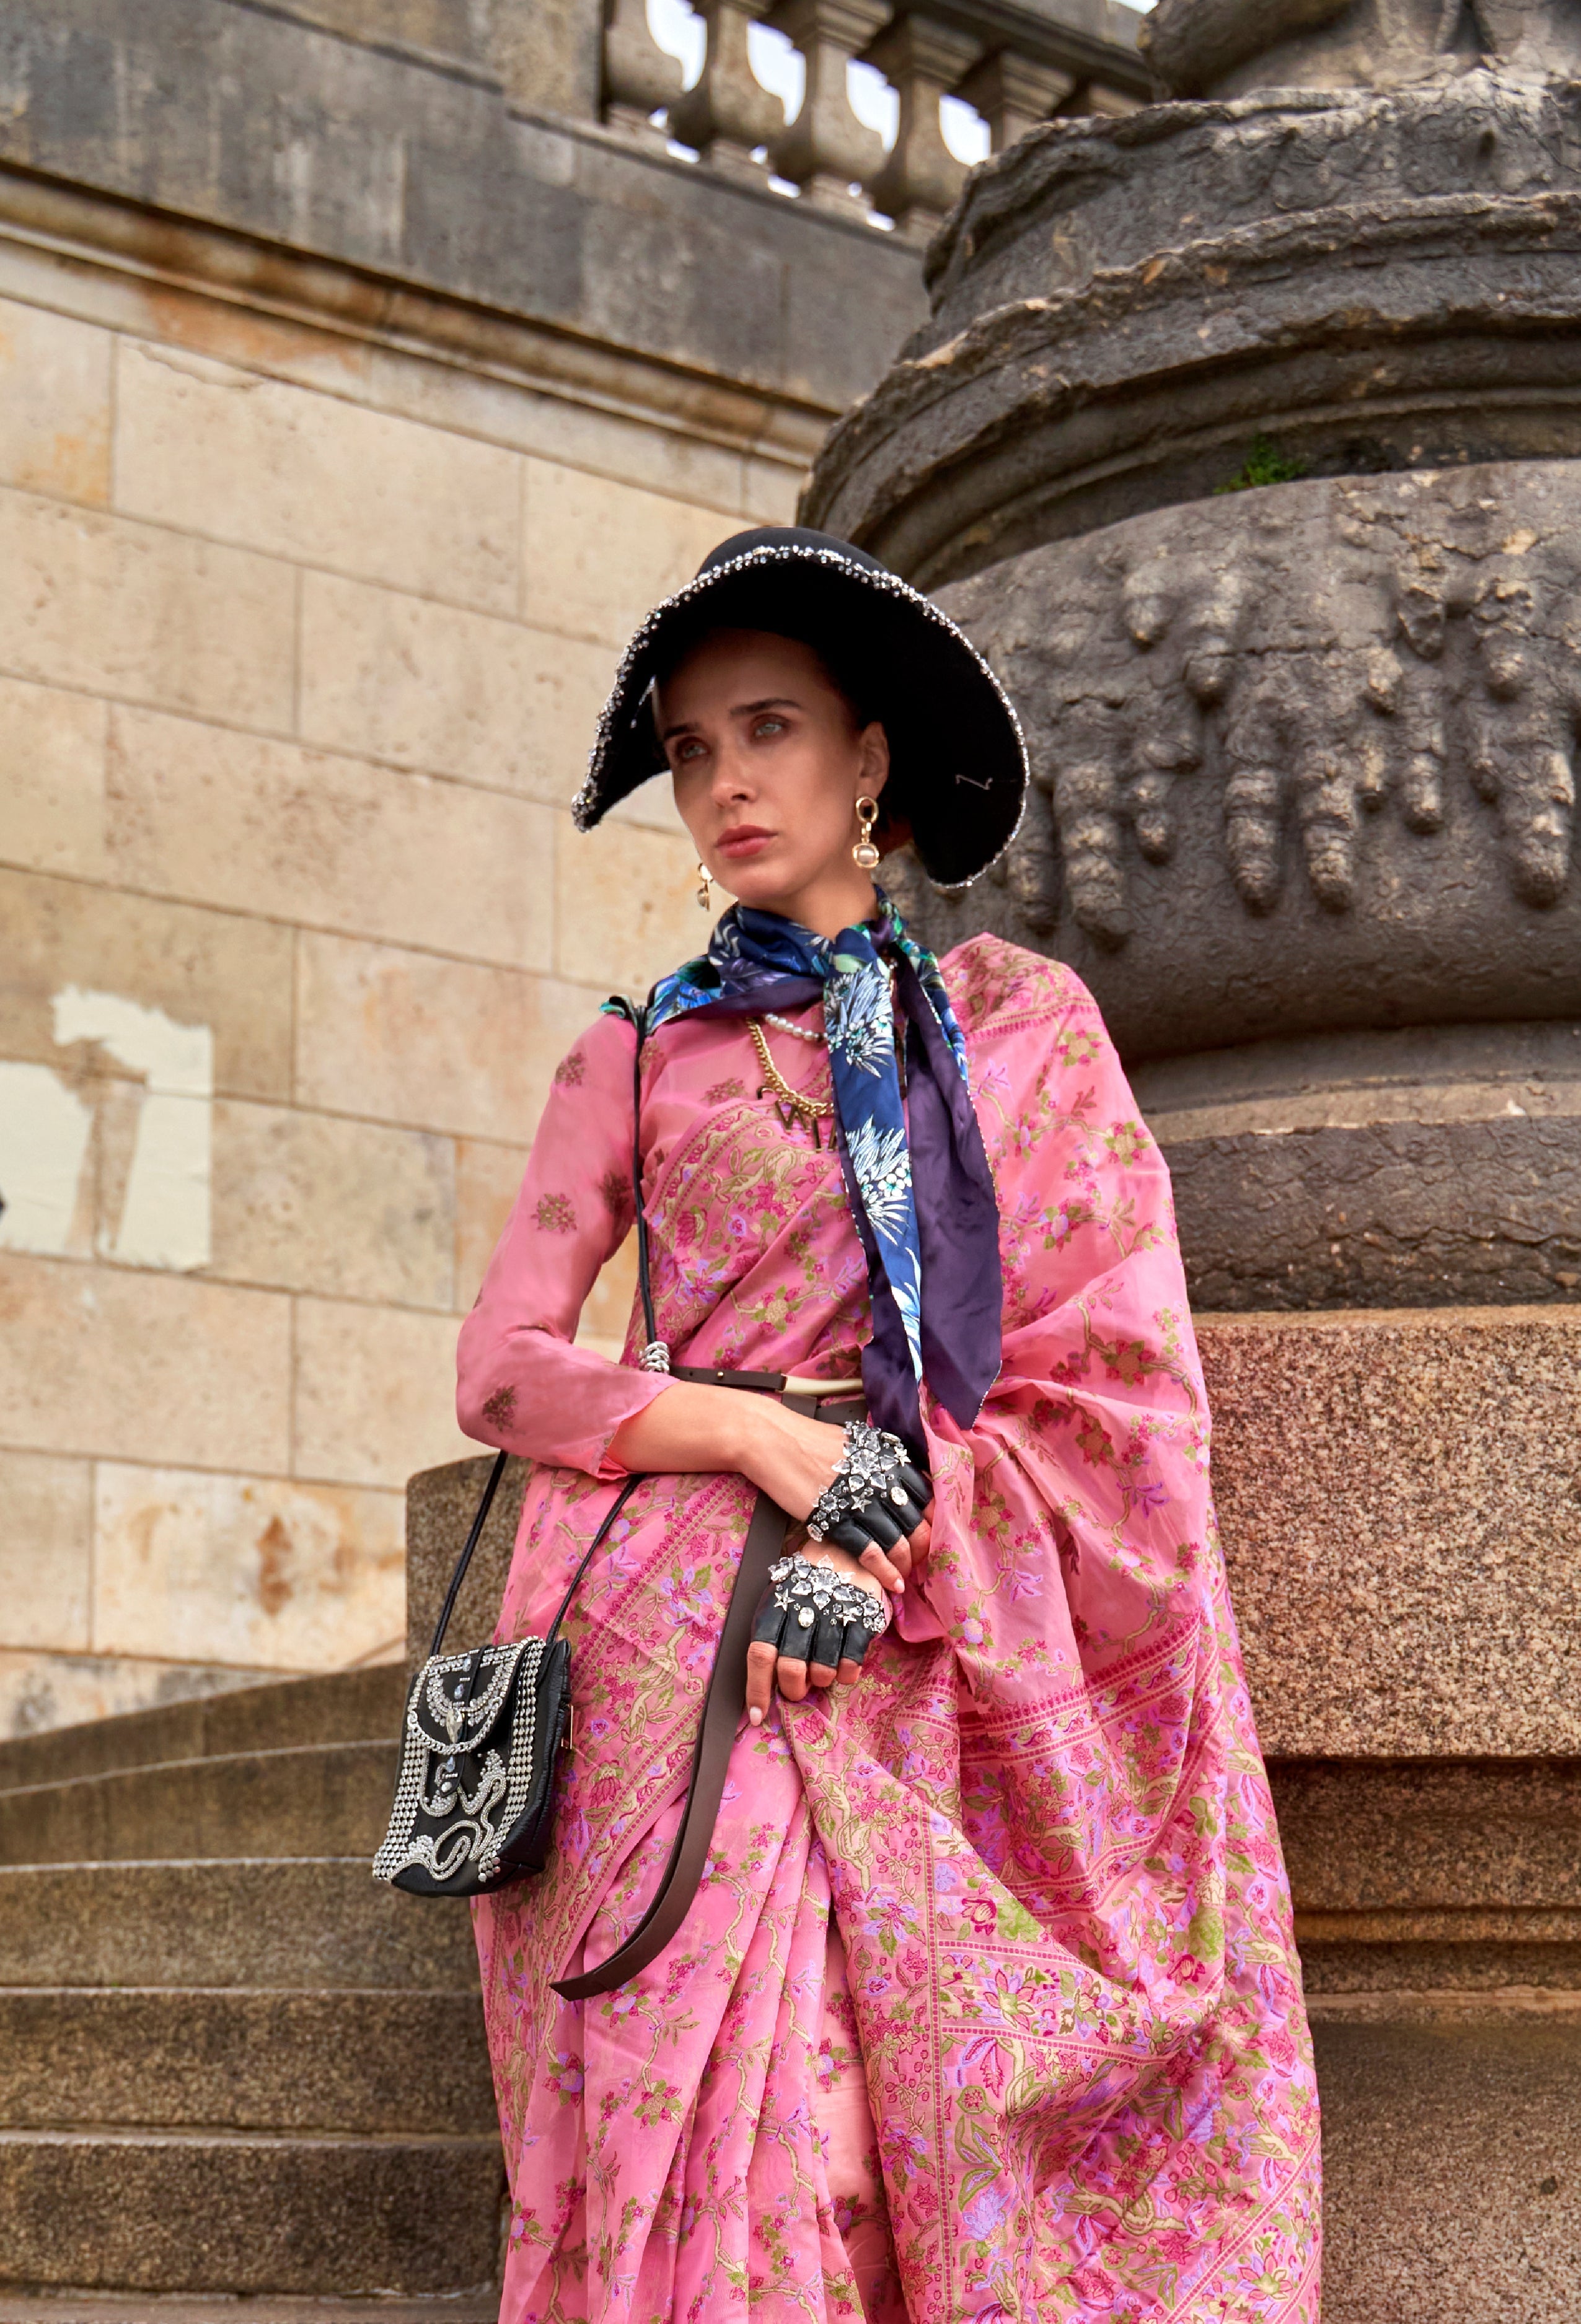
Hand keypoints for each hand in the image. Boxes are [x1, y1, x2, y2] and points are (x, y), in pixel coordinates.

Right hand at [605, 1382, 933, 1721]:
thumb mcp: (855, 1443)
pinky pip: (869, 1551)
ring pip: (896, 1539)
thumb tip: (902, 1482)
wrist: (771, 1439)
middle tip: (919, 1562)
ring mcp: (858, 1499)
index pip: (924, 1495)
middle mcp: (880, 1478)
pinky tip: (891, 1584)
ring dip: (905, 1563)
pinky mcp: (835, 1518)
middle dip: (921, 1547)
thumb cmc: (810, 1439)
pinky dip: (884, 1570)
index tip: (925, 1535)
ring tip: (905, 1577)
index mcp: (888, 1458)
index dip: (929, 1520)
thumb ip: (880, 1462)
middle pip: (915, 1521)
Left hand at [746, 1540, 890, 1721]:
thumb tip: (764, 1681)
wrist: (844, 1548)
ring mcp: (833, 1615)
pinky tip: (843, 1664)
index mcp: (775, 1608)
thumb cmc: (804, 1584)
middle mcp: (801, 1612)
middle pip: (790, 1668)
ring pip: (821, 1671)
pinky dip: (846, 1674)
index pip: (760, 1655)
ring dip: (821, 1679)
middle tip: (799, 1687)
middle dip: (793, 1689)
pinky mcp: (862, 1619)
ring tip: (822, 1666)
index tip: (758, 1717)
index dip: (757, 1690)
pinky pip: (851, 1664)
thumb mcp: (779, 1600)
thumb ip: (771, 1636)